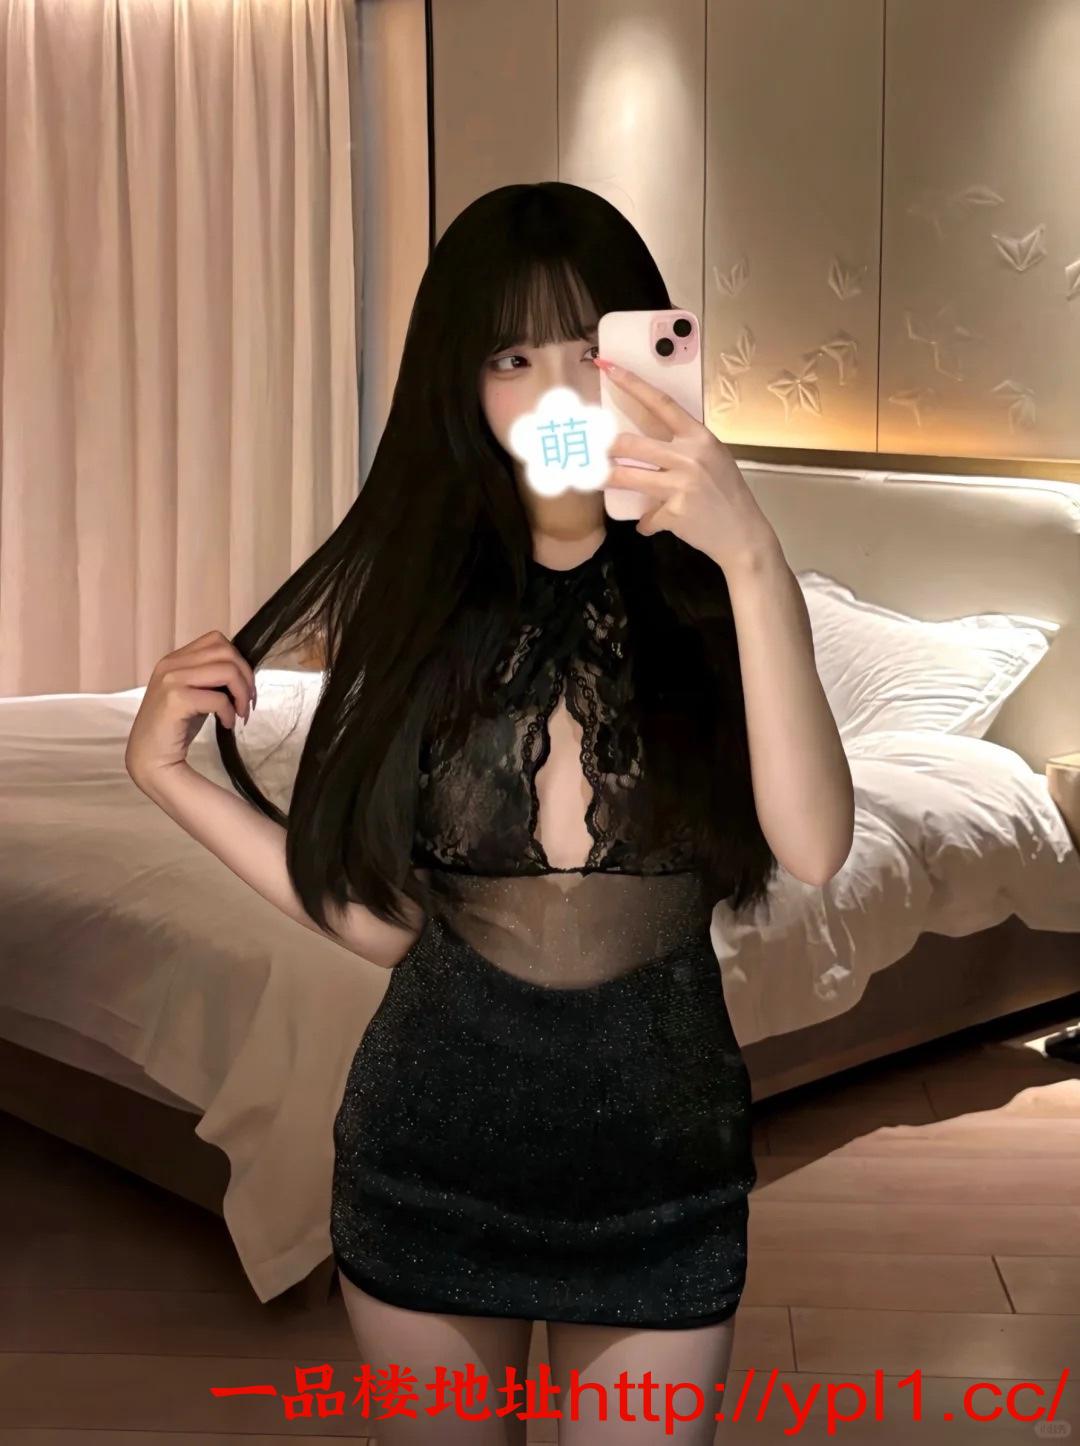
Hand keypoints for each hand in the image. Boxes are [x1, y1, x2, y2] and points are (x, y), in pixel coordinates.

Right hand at [124, 629, 256, 789]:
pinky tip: (227, 725)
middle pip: (226, 652)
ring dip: (242, 693)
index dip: (239, 661)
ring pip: (227, 671)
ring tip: (240, 713)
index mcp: (175, 659)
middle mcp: (171, 664)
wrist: (147, 757)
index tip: (244, 686)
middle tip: (248, 702)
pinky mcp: (176, 699)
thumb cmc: (173, 728)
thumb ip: (209, 678)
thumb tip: (243, 672)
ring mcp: (171, 680)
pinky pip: (219, 698)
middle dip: (246, 676)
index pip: (217, 640)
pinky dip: (230, 713)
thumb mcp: (193, 694)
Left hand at [594, 357, 780, 575]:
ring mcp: (681, 485)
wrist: (744, 534)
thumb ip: (684, 446)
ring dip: (605, 479)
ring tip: (592, 478)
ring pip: (627, 477)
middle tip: (587, 447)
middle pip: (631, 444)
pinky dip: (646, 523)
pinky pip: (646, 517)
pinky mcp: (674, 513)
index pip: (660, 403)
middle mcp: (689, 456)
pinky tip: (650, 525)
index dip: (632, 384)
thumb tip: (646, 443)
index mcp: (699, 437)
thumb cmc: (726, 493)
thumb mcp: (712, 458)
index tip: (608, 368)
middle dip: (604, 446)